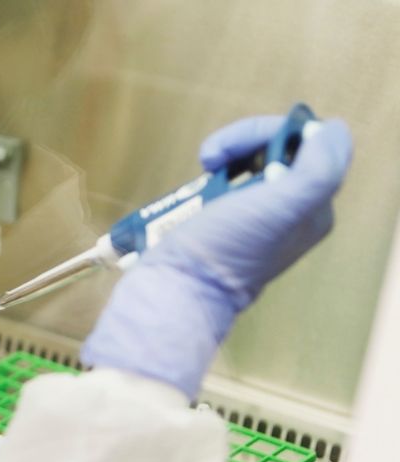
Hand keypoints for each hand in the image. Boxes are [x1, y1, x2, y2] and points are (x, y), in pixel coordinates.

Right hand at [82, 115, 352, 398]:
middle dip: (241, 142)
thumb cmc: (225, 251)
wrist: (175, 288)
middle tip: (210, 158)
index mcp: (312, 208)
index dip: (268, 133)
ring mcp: (253, 217)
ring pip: (249, 161)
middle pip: (276, 148)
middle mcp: (288, 212)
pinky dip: (210, 176)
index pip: (304, 142)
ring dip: (224, 156)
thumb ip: (320, 167)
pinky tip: (197, 186)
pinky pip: (225, 181)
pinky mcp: (222, 221)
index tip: (234, 149)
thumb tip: (328, 130)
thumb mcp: (285, 206)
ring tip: (204, 168)